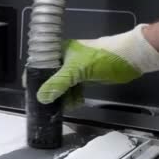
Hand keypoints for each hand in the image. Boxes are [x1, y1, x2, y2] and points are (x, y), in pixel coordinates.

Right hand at [37, 24, 158, 105]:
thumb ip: (57, 84)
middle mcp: (64, 60)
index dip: (32, 77)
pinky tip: (74, 104)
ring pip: (61, 86)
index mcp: (59, 51)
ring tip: (63, 107)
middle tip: (46, 106)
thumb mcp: (76, 70)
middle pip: (49, 78)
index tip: (29, 92)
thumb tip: (41, 98)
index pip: (39, 64)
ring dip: (61, 98)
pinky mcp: (85, 78)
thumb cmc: (101, 58)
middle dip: (48, 92)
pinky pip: (73, 90)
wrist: (130, 58)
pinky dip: (72, 98)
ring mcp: (75, 69)